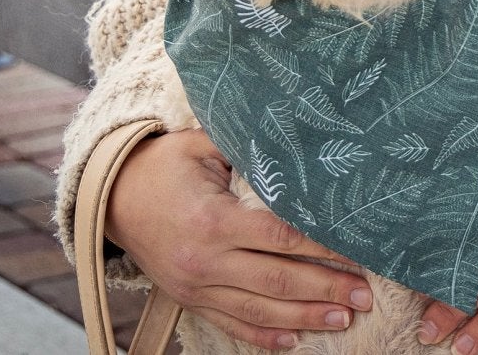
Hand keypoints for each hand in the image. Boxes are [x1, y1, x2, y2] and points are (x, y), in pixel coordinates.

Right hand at [104, 127, 372, 349]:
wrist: (112, 198)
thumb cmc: (165, 165)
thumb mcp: (203, 145)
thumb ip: (249, 149)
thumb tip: (301, 142)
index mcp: (214, 219)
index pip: (280, 237)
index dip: (322, 246)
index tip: (358, 250)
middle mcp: (205, 260)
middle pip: (277, 279)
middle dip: (325, 288)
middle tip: (366, 295)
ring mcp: (196, 286)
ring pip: (259, 309)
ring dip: (304, 316)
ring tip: (344, 319)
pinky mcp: (189, 300)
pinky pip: (230, 324)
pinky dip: (264, 336)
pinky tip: (294, 341)